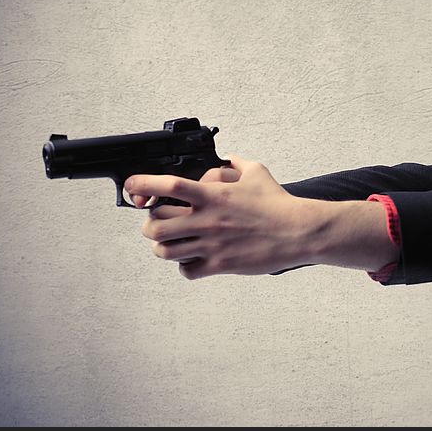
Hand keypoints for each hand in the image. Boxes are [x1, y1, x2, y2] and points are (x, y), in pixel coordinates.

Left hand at [125, 155, 314, 278]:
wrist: (297, 232)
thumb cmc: (278, 203)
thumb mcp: (256, 172)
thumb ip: (233, 164)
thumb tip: (224, 160)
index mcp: (212, 195)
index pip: (167, 186)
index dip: (142, 184)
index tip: (134, 186)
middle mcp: (207, 220)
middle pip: (155, 226)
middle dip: (150, 225)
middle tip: (157, 222)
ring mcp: (211, 245)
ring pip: (165, 251)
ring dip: (163, 247)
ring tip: (171, 243)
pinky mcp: (220, 265)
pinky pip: (187, 271)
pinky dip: (184, 266)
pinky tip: (194, 259)